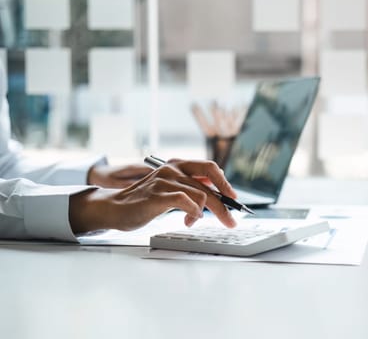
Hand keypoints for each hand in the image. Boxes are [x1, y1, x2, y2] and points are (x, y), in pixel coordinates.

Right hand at [70, 159, 236, 232]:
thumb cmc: (144, 201)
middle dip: (224, 205)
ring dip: (203, 213)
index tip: (233, 199)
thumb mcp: (171, 189)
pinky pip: (186, 201)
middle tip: (231, 220)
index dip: (225, 183)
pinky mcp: (158, 195)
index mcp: (178, 165)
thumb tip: (215, 195)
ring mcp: (165, 181)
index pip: (210, 168)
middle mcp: (173, 169)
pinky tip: (189, 220)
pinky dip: (193, 212)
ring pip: (201, 195)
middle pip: (210, 184)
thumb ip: (190, 188)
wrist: (114, 208)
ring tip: (193, 222)